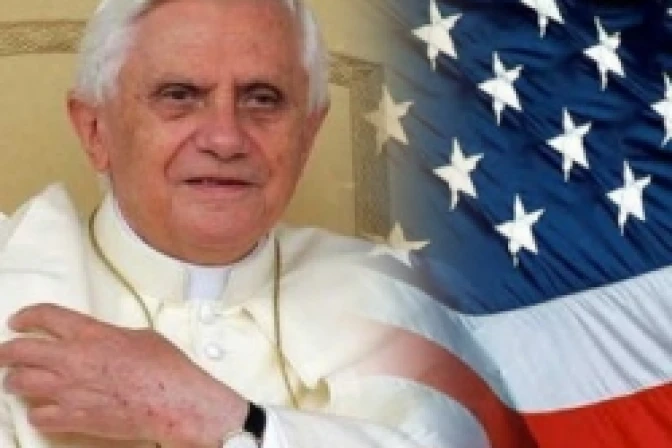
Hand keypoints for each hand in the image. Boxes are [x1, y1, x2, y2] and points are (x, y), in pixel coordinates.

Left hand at [0, 304, 247, 447]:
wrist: (172, 402)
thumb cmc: (164, 368)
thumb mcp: (140, 337)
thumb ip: (111, 336)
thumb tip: (104, 342)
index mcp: (91, 333)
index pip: (44, 316)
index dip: (27, 316)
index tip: (18, 321)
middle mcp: (72, 359)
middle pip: (18, 351)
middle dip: (7, 351)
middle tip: (7, 353)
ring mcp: (67, 391)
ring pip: (18, 383)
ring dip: (17, 380)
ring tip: (20, 381)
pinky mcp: (72, 418)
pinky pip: (37, 415)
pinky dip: (38, 412)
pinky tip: (45, 409)